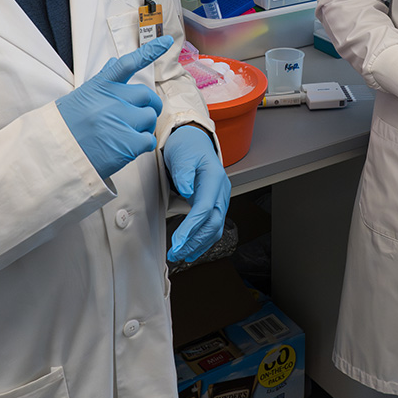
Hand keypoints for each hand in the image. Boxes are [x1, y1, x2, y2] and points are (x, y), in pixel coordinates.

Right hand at [57, 36, 170, 179]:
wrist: (55, 152)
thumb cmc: (69, 124)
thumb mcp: (82, 95)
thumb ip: (103, 80)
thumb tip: (114, 62)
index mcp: (101, 86)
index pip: (128, 63)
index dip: (149, 51)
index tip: (167, 41)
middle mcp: (112, 100)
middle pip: (146, 95)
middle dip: (149, 105)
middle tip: (142, 115)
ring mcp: (120, 120)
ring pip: (149, 117)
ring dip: (144, 127)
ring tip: (128, 133)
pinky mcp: (127, 143)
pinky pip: (149, 139)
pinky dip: (144, 144)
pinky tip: (129, 146)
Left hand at [164, 126, 230, 262]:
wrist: (194, 141)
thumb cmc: (188, 148)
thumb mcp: (182, 154)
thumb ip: (184, 172)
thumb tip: (187, 189)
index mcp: (215, 179)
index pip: (205, 208)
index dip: (192, 227)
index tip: (178, 241)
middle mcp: (221, 191)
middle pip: (213, 223)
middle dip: (194, 241)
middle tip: (176, 253)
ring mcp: (220, 199)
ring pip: (214, 228)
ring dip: (198, 244)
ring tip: (181, 255)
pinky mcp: (214, 205)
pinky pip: (212, 226)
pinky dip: (202, 241)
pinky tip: (191, 250)